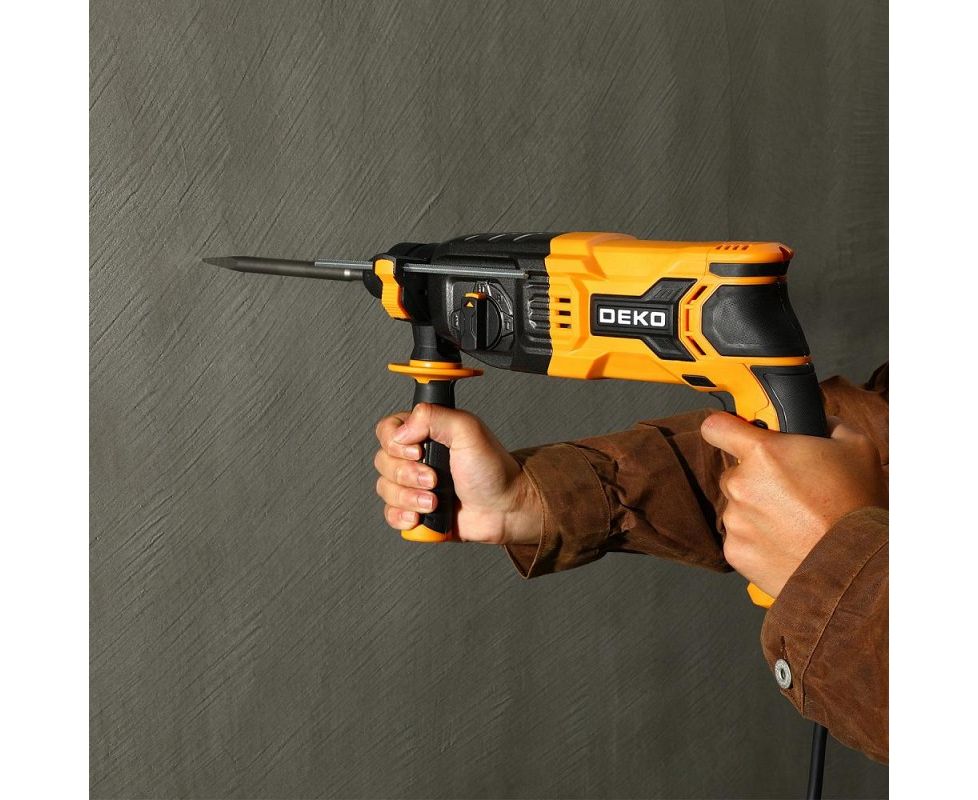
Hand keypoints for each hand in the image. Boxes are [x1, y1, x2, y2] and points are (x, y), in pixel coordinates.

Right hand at [373, 403, 542, 544]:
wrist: (505, 509)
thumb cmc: (493, 470)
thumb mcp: (468, 430)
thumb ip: (433, 416)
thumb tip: (402, 430)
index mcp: (425, 433)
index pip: (387, 430)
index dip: (395, 444)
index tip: (418, 451)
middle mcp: (416, 457)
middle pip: (383, 462)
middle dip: (408, 475)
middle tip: (435, 479)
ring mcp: (414, 484)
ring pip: (385, 489)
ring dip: (409, 498)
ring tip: (435, 501)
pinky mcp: (415, 509)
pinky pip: (391, 513)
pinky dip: (403, 516)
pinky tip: (423, 515)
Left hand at [700, 413, 887, 597]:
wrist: (855, 567)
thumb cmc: (855, 508)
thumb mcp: (856, 447)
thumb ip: (826, 425)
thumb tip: (815, 421)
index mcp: (763, 453)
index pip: (716, 427)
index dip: (726, 428)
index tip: (733, 433)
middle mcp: (741, 484)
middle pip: (736, 472)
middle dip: (757, 478)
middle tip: (792, 491)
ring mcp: (735, 520)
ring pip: (738, 506)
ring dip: (758, 510)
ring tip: (796, 521)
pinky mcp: (734, 550)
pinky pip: (740, 537)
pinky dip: (758, 539)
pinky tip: (787, 541)